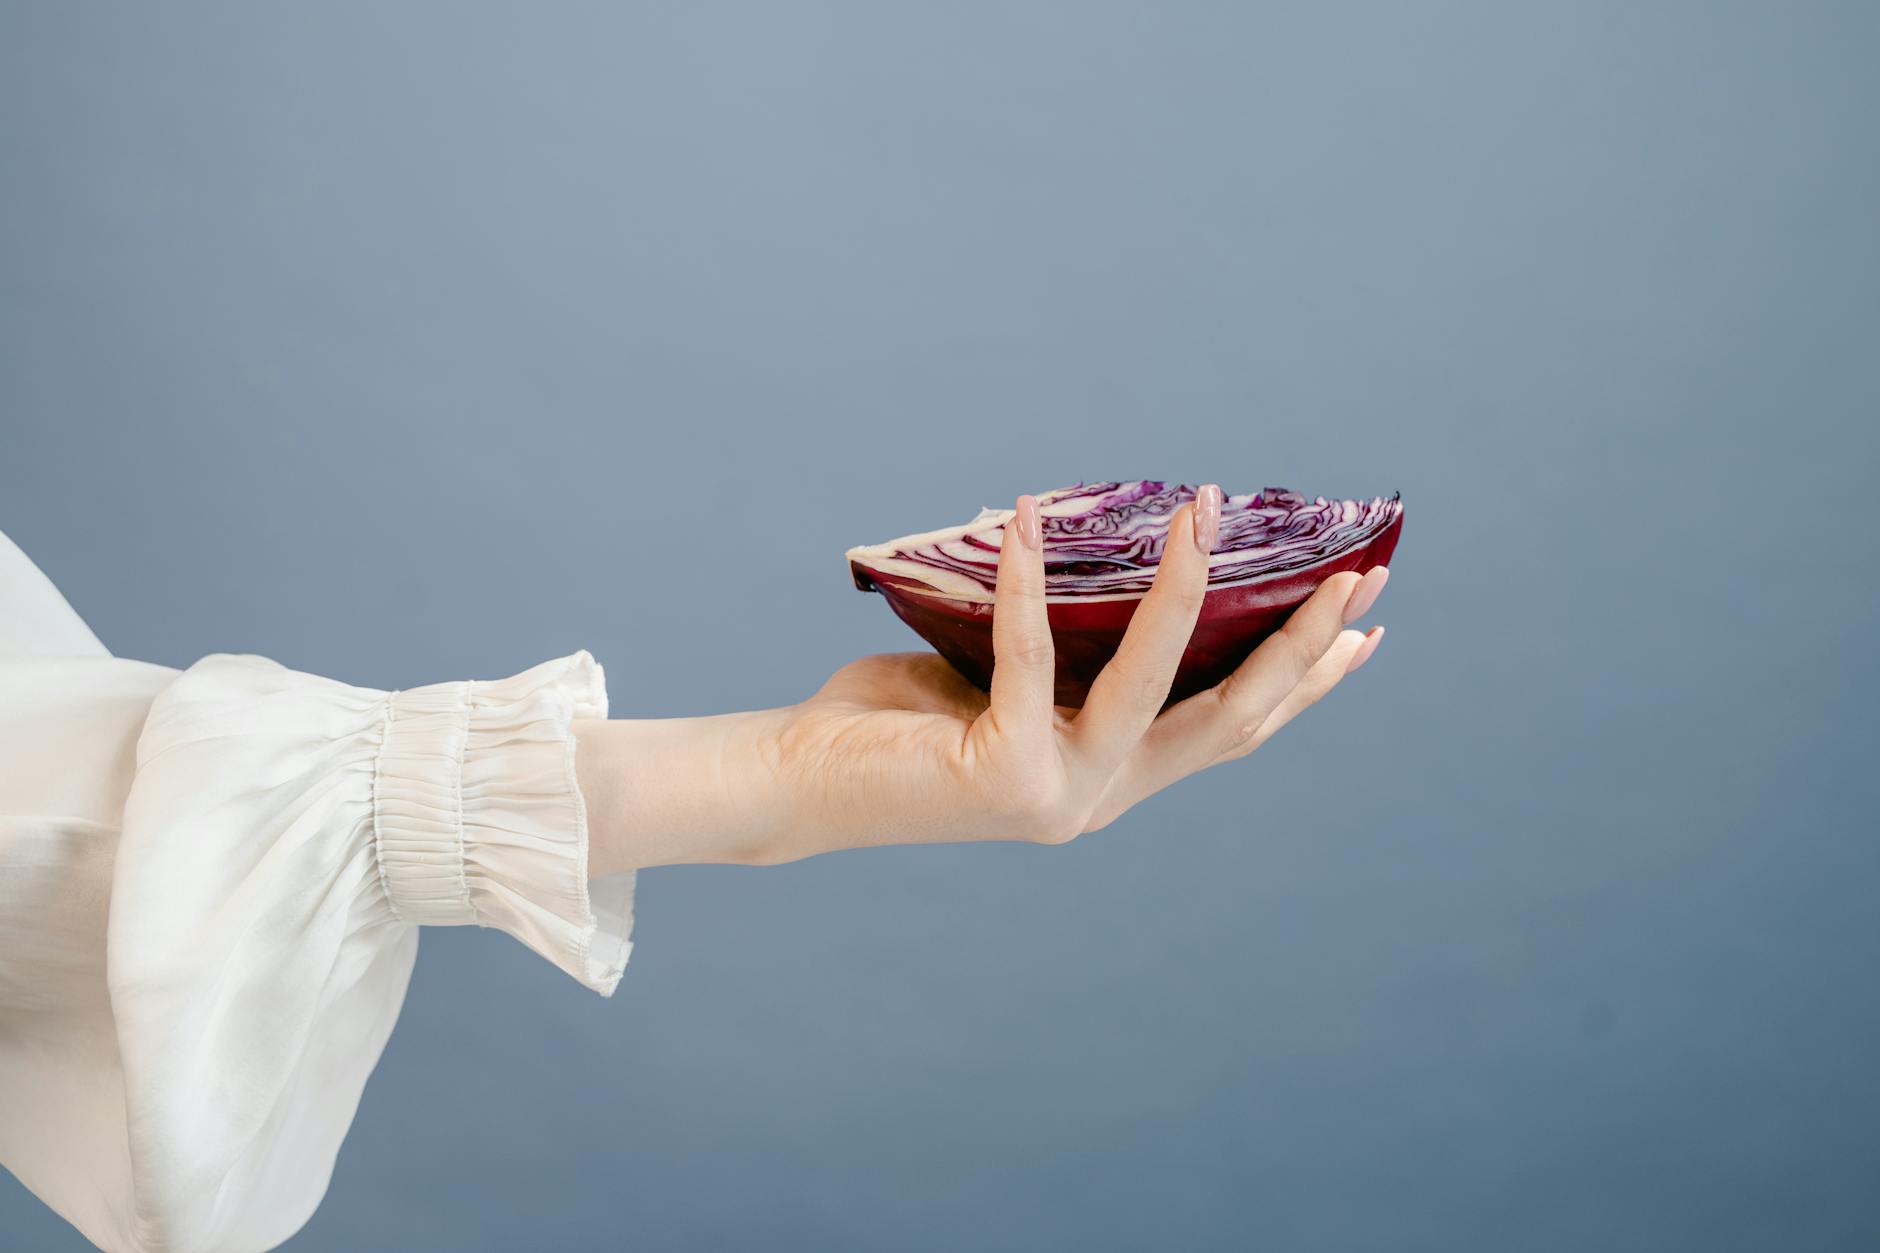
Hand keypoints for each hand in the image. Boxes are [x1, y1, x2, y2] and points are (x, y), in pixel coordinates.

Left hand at [578, 489, 1387, 873]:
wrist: (798, 782)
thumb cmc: (892, 723)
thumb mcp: (1003, 679)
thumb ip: (1069, 648)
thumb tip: (1113, 556)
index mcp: (1113, 777)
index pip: (1234, 729)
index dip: (1309, 684)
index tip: (1371, 628)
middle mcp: (1102, 796)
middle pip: (1233, 717)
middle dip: (1303, 643)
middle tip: (1362, 571)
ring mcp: (1060, 793)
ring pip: (1157, 686)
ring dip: (1188, 592)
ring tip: (1208, 510)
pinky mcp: (1003, 772)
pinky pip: (1029, 655)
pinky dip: (1030, 581)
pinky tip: (1027, 519)